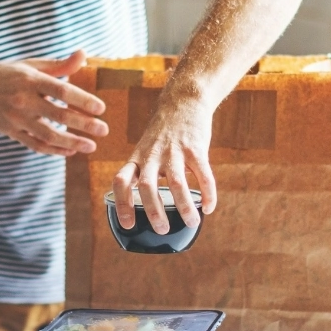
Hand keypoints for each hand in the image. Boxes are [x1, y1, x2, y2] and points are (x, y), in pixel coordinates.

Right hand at [0, 50, 107, 155]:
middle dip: (83, 124)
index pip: (60, 90)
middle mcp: (23, 100)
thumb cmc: (8, 76)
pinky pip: (36, 145)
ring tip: (91, 146)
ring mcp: (17, 119)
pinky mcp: (13, 133)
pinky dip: (54, 150)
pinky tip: (71, 151)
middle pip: (57, 115)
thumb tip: (83, 54)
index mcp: (30, 80)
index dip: (81, 100)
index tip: (101, 108)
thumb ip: (58, 65)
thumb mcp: (30, 66)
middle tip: (103, 130)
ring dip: (71, 142)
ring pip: (48, 135)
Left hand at [112, 92, 216, 231]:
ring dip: (184, 207)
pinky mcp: (196, 148)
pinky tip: (209, 207)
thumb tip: (149, 206)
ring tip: (192, 223)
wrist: (183, 101)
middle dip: (154, 211)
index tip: (128, 224)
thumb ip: (144, 172)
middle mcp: (153, 156)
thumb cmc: (163, 132)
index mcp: (137, 158)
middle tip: (161, 229)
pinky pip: (203, 175)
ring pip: (176, 183)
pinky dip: (207, 194)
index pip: (122, 181)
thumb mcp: (145, 149)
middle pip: (147, 186)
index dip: (122, 204)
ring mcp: (175, 151)